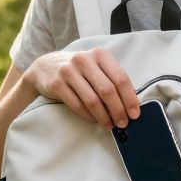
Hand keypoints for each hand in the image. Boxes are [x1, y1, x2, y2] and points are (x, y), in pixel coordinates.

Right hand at [23, 49, 139, 128]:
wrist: (45, 67)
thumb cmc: (78, 70)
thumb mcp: (95, 66)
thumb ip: (111, 79)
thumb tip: (129, 104)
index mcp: (99, 55)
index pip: (120, 78)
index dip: (130, 98)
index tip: (135, 114)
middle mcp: (84, 60)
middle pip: (107, 90)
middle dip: (118, 110)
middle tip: (123, 123)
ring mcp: (69, 71)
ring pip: (92, 100)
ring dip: (104, 116)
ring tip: (109, 125)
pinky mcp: (57, 84)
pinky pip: (77, 105)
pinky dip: (89, 116)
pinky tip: (94, 120)